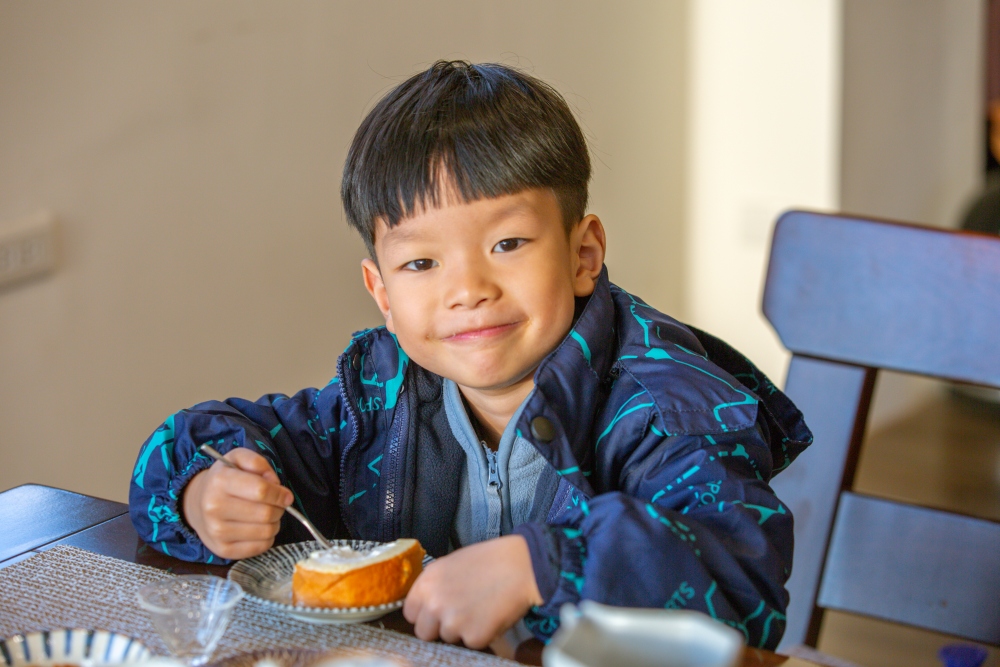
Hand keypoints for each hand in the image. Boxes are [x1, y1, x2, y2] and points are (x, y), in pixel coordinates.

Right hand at [181, 447, 292, 559]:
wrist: (197, 504)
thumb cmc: (224, 479)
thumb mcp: (237, 459)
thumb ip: (257, 462)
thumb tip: (274, 483)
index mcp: (220, 481)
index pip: (261, 490)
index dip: (280, 493)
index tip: (286, 494)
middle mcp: (214, 508)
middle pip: (266, 513)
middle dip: (279, 507)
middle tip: (276, 504)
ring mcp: (217, 532)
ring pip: (267, 531)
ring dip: (274, 522)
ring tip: (266, 514)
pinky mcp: (224, 550)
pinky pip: (262, 547)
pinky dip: (267, 537)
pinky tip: (258, 527)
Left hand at [403, 534, 542, 648]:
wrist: (521, 566)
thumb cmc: (489, 560)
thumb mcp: (451, 564)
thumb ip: (434, 585)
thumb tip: (426, 604)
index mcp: (426, 582)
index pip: (410, 613)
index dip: (424, 614)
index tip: (437, 612)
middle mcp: (434, 604)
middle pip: (424, 633)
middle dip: (439, 628)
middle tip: (460, 614)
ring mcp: (452, 622)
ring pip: (448, 639)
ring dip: (462, 630)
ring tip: (480, 608)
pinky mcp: (473, 637)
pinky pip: (472, 643)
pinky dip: (482, 634)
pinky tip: (491, 615)